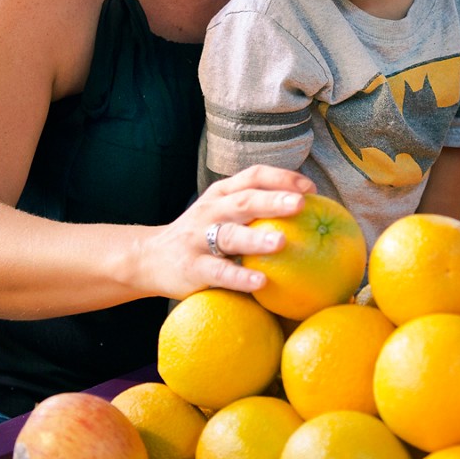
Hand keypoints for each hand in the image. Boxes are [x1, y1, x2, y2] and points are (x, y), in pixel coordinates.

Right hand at [139, 165, 315, 298]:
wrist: (149, 258)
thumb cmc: (201, 235)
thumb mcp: (222, 212)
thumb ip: (254, 208)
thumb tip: (310, 211)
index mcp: (222, 193)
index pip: (253, 176)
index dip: (282, 178)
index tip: (310, 188)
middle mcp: (211, 211)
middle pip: (244, 201)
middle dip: (273, 200)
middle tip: (301, 204)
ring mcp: (198, 239)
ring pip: (229, 235)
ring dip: (256, 238)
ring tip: (282, 242)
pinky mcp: (192, 268)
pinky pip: (218, 272)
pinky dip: (239, 277)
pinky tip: (261, 283)